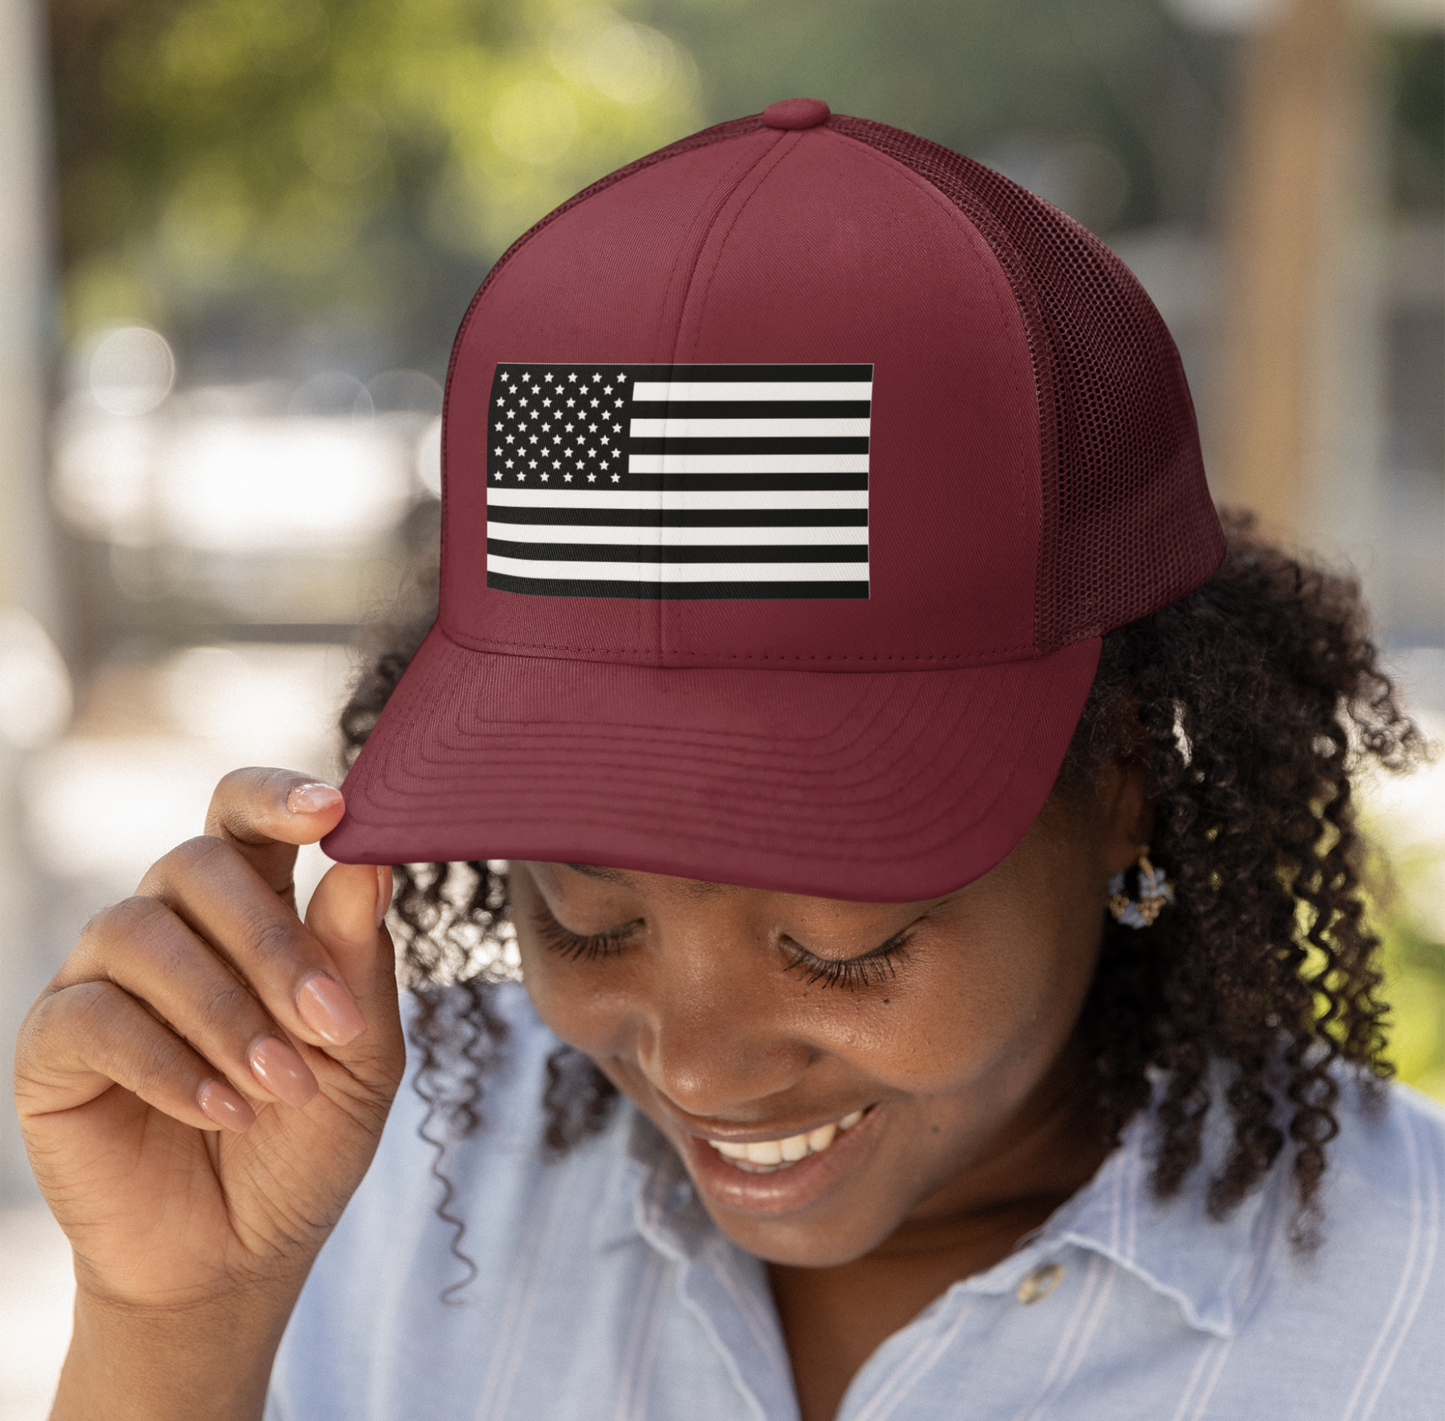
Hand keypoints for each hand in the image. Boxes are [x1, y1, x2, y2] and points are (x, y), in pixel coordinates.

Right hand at [14, 769, 403, 1415]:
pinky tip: (222, 1111)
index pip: (245, 815)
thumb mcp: (360, 1051)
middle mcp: (172, 923)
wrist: (239, 1251)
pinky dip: (169, 1064)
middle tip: (330, 1023)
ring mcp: (104, 976)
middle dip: (272, 943)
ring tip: (281, 1088)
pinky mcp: (54, 1043)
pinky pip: (96, 1018)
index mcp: (252, 905)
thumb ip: (359, 959)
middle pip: (197, 863)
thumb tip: (368, 863)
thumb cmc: (308, 1134)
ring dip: (225, 1013)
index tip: (335, 809)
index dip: (280, 797)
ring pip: (142, 933)